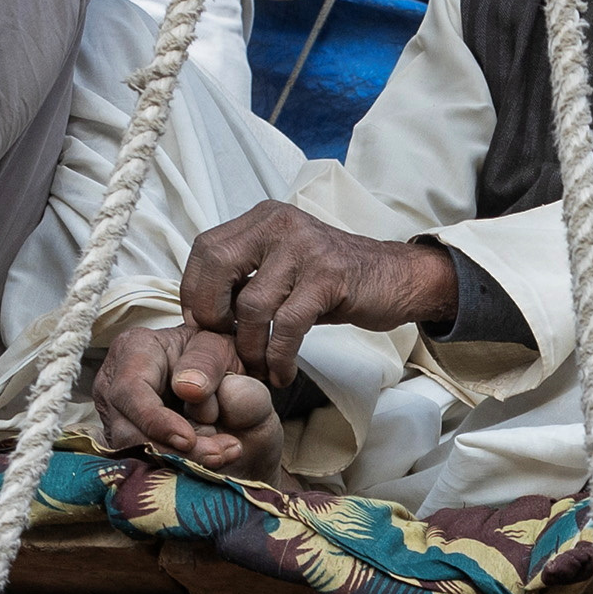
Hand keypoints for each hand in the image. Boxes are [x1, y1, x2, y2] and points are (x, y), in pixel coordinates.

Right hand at [89, 318, 282, 471]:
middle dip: (174, 451)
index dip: (156, 420)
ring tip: (222, 454)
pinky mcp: (128, 445)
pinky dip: (180, 468)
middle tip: (219, 454)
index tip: (189, 439)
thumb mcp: (227, 351)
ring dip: (182, 462)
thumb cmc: (221, 363)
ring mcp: (116, 418)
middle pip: (128, 430)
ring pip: (137, 454)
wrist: (228, 391)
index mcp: (134, 348)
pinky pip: (146, 466)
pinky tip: (212, 460)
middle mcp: (114, 384)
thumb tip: (190, 388)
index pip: (130, 390)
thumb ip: (212, 364)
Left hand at [179, 203, 462, 390]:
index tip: (204, 325)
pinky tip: (282, 373)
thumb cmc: (335, 280)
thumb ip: (247, 276)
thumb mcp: (284, 265)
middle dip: (212, 315)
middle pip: (217, 265)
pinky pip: (287, 326)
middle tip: (224, 346)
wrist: (397, 277)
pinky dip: (280, 357)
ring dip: (250, 347)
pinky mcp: (328, 278)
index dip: (195, 291)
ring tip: (258, 368)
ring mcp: (305, 248)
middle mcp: (279, 224)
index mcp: (263, 219)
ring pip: (252, 304)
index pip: (206, 248)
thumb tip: (201, 312)